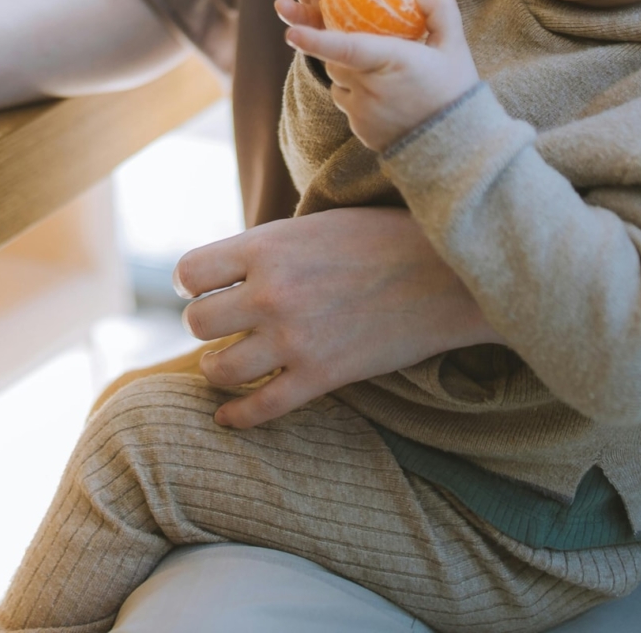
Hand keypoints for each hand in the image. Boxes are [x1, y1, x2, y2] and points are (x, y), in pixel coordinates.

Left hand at [172, 207, 501, 427]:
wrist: (451, 274)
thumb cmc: (387, 237)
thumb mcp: (316, 223)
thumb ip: (271, 247)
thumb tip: (233, 267)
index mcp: (267, 246)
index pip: (189, 272)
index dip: (191, 283)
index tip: (202, 287)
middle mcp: (271, 293)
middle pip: (196, 323)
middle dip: (205, 324)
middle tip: (223, 324)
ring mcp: (295, 338)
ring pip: (219, 369)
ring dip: (217, 368)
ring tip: (225, 363)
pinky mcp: (322, 376)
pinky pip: (261, 409)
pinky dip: (238, 417)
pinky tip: (229, 417)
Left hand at [283, 0, 475, 151]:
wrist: (455, 147)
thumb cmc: (455, 90)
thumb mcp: (455, 46)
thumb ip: (439, 10)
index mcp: (392, 60)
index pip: (346, 48)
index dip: (316, 39)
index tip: (291, 32)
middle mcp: (371, 87)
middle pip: (338, 58)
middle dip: (348, 49)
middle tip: (380, 50)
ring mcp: (362, 112)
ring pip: (339, 80)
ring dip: (353, 73)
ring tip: (389, 79)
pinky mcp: (359, 129)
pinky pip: (347, 102)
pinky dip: (359, 96)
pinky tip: (388, 100)